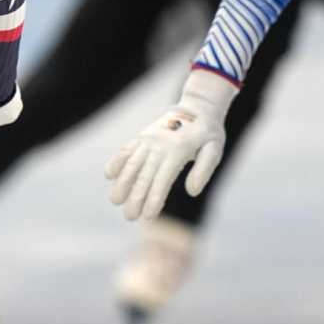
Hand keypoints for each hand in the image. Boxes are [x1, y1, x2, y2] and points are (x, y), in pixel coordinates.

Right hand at [105, 70, 236, 220]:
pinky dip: (117, 160)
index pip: (163, 179)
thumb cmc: (208, 133)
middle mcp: (160, 145)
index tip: (148, 216)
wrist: (197, 106)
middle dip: (136, 197)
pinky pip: (127, 149)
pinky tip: (109, 175)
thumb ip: (204, 170)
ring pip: (132, 163)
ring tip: (114, 200)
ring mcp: (149, 139)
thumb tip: (192, 192)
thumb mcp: (215, 149)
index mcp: (178, 150)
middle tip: (129, 217)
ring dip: (122, 182)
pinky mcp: (143, 136)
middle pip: (144, 174)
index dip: (154, 198)